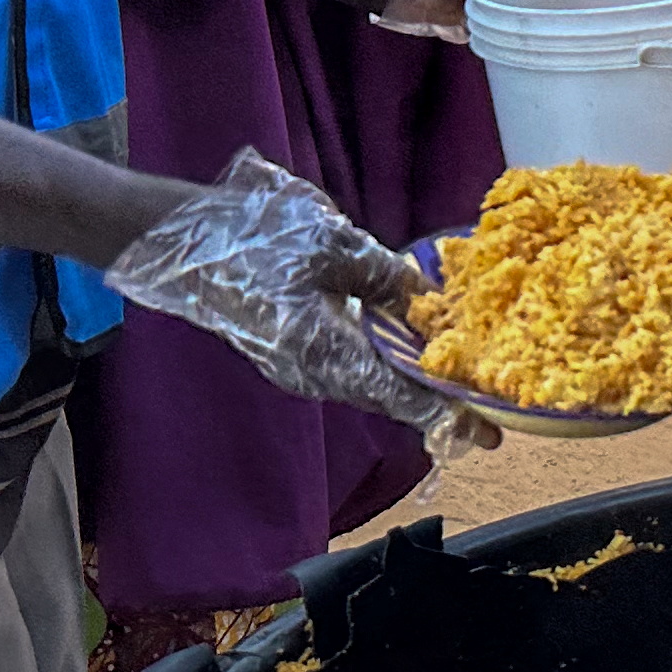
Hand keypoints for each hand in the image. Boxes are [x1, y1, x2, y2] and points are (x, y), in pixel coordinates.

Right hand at [102, 150, 482, 445]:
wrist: (181, 239)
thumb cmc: (253, 238)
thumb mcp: (331, 245)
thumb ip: (381, 276)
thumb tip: (424, 298)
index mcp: (324, 352)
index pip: (399, 396)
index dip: (447, 415)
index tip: (488, 433)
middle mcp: (315, 371)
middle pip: (391, 394)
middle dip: (440, 397)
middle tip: (490, 402)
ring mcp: (301, 362)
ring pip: (372, 376)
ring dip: (415, 374)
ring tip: (463, 371)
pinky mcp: (293, 346)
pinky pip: (352, 358)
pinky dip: (387, 352)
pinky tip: (413, 335)